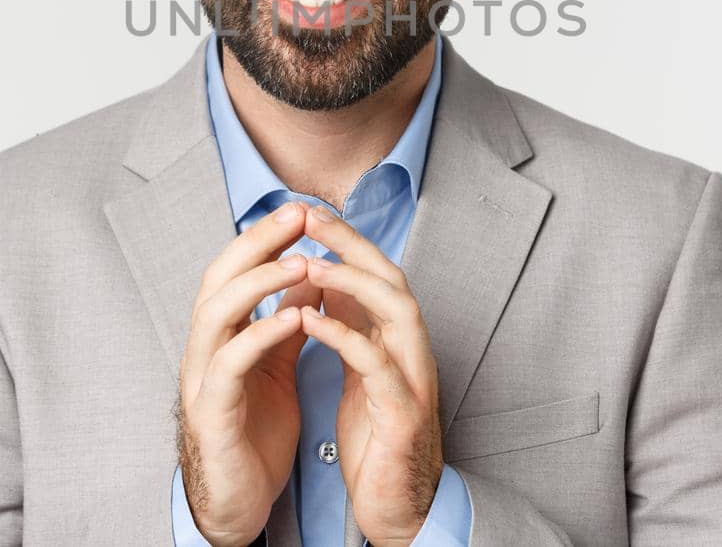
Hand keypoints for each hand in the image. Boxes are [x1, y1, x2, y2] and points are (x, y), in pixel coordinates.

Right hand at [177, 200, 323, 545]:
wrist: (239, 499)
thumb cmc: (255, 431)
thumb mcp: (277, 365)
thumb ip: (287, 321)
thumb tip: (308, 274)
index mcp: (221, 336)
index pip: (233, 271)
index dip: (262, 238)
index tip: (299, 209)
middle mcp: (203, 350)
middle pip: (217, 279)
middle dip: (256, 243)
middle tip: (295, 214)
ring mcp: (202, 380)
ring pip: (215, 313)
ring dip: (258, 283)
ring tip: (299, 261)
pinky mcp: (212, 413)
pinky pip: (229, 365)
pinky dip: (259, 335)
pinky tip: (292, 318)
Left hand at [298, 205, 443, 546]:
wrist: (401, 509)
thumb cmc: (379, 440)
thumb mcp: (362, 374)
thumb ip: (352, 328)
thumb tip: (327, 280)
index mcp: (399, 342)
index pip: (378, 274)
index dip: (346, 240)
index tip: (307, 211)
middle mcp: (413, 352)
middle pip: (391, 279)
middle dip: (351, 243)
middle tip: (310, 216)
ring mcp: (413, 381)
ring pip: (397, 311)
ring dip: (353, 281)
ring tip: (309, 262)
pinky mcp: (402, 416)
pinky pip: (377, 366)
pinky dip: (345, 337)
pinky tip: (310, 320)